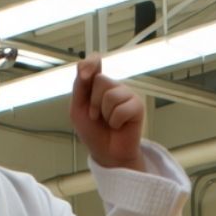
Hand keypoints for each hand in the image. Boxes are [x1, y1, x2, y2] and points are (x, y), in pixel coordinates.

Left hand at [69, 54, 146, 170]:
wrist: (106, 154)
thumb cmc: (93, 132)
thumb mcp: (77, 108)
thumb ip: (79, 86)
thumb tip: (83, 65)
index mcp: (98, 84)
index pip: (95, 61)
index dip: (91, 63)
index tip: (85, 75)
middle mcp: (114, 86)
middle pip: (100, 80)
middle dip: (93, 102)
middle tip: (96, 116)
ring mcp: (127, 95)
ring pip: (111, 95)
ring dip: (105, 113)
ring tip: (108, 122)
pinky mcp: (137, 106)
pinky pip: (122, 109)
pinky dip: (116, 121)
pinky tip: (118, 126)